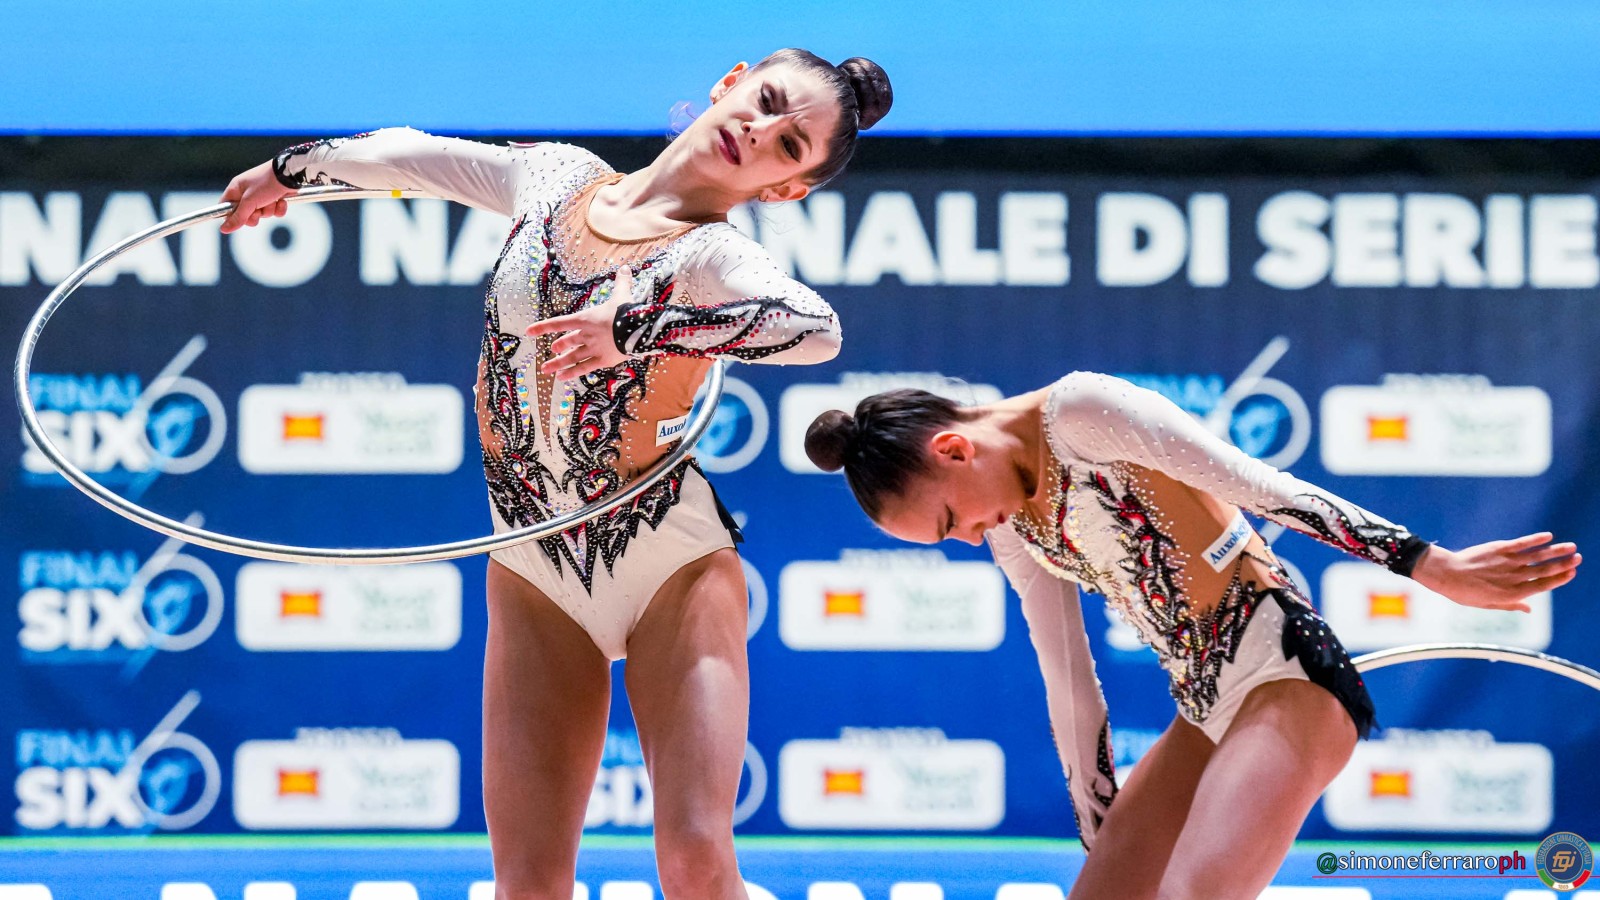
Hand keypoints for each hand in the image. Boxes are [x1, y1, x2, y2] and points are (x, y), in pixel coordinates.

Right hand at [219, 161, 291, 233]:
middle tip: (258, 210)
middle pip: (245, 215)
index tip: (240, 221)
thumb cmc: (266, 183)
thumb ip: (238, 217)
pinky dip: (279, 208)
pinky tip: (282, 201)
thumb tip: (223, 229)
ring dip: (269, 210)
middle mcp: (247, 192)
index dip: (231, 217)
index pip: (225, 207)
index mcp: (236, 189)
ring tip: (272, 200)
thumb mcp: (250, 201)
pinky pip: (274, 211)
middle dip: (254, 215)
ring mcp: (261, 195)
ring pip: (262, 214)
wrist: (289, 174)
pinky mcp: (275, 198)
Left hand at [524, 266, 634, 379]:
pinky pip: (584, 368)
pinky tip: (562, 378)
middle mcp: (586, 335)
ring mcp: (593, 349)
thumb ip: (621, 282)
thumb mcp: (623, 295)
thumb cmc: (628, 311)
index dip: (543, 327)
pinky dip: (572, 373)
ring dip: (558, 363)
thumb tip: (626, 268)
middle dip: (559, 346)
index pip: (559, 323)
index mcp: (586, 319)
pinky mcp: (603, 360)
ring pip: (572, 358)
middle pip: (568, 341)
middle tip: (553, 349)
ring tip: (546, 369)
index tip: (529, 331)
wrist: (638, 329)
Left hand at [1411, 532, 1580, 612]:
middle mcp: (1513, 578)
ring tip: (1571, 547)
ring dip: (1556, 551)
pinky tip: (1548, 536)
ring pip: (1537, 556)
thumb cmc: (1465, 592)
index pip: (1542, 586)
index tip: (1572, 573)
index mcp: (1512, 594)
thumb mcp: (1487, 604)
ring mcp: (1507, 562)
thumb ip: (1511, 605)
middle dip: (1563, 564)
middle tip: (1578, 558)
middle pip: (1544, 570)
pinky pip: (1521, 543)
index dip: (1559, 579)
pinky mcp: (1499, 548)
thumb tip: (1529, 609)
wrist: (1446, 574)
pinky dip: (1535, 539)